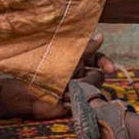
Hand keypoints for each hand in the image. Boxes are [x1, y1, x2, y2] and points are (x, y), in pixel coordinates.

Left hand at [0, 33, 114, 120]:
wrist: (27, 94)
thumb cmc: (43, 71)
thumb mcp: (66, 56)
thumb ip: (84, 48)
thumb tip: (101, 35)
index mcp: (78, 60)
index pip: (98, 59)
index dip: (106, 63)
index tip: (111, 69)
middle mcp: (80, 74)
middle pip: (99, 76)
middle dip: (89, 79)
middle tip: (76, 80)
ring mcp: (79, 89)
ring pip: (94, 89)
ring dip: (79, 89)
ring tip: (64, 91)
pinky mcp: (76, 103)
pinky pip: (87, 103)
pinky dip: (75, 101)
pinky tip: (64, 100)